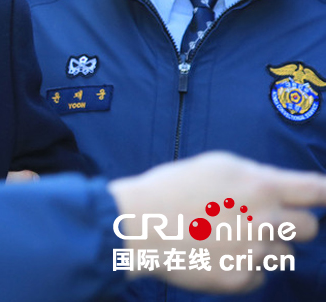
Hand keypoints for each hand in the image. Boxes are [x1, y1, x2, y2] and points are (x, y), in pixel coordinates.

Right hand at [108, 151, 325, 292]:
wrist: (137, 226)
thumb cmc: (170, 189)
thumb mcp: (215, 165)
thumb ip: (254, 176)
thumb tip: (279, 188)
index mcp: (261, 186)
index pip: (316, 190)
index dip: (323, 194)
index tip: (320, 198)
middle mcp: (266, 221)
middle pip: (311, 228)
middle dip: (293, 224)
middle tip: (263, 221)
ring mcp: (255, 253)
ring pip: (285, 255)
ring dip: (266, 247)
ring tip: (228, 238)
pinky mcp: (240, 279)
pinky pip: (260, 276)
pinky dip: (245, 267)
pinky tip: (217, 255)